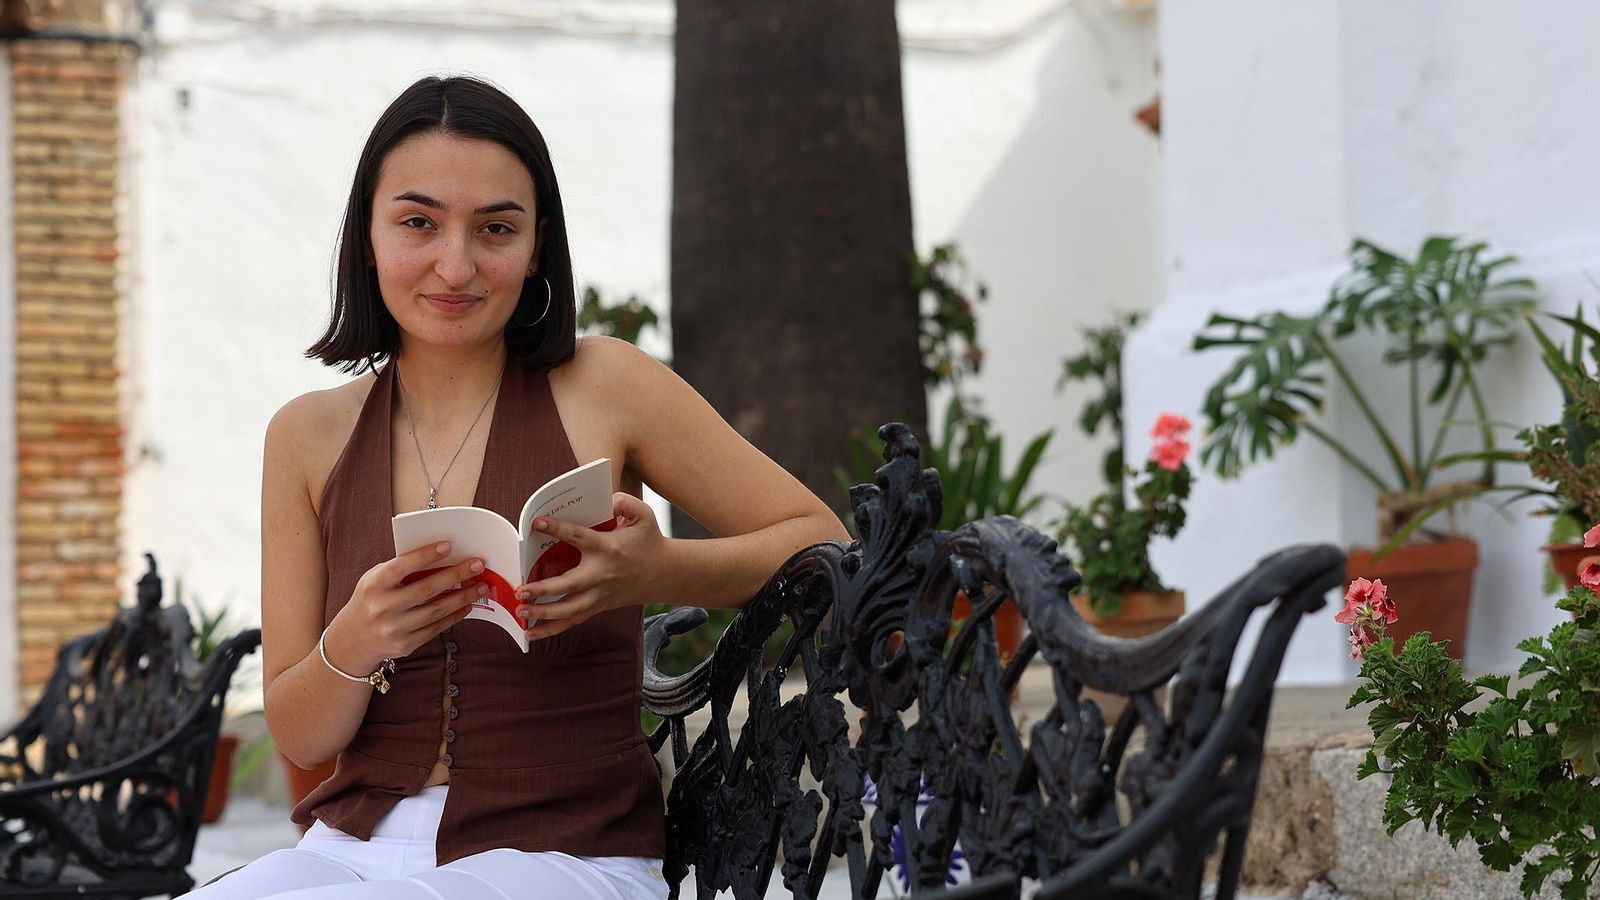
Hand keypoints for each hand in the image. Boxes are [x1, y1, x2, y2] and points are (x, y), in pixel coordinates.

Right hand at [323, 542, 485, 673]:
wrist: (353, 640)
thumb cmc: (371, 600)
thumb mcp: (375, 580)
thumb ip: (400, 569)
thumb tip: (440, 556)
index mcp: (374, 585)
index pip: (402, 567)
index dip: (425, 556)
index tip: (448, 546)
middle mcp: (382, 607)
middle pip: (426, 589)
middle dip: (456, 576)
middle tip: (478, 565)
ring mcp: (394, 628)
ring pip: (436, 610)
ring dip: (463, 597)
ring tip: (480, 586)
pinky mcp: (405, 644)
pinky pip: (436, 628)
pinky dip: (455, 616)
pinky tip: (467, 605)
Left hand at [514, 492, 667, 641]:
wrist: (665, 573)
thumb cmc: (649, 542)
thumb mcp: (644, 515)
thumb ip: (626, 502)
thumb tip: (607, 500)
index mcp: (608, 548)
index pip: (579, 537)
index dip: (557, 528)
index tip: (537, 523)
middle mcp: (601, 574)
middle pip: (569, 585)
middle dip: (543, 590)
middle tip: (521, 590)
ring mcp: (599, 595)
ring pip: (568, 610)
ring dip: (542, 613)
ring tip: (520, 610)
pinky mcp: (597, 606)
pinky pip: (572, 621)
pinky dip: (551, 630)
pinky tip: (530, 633)